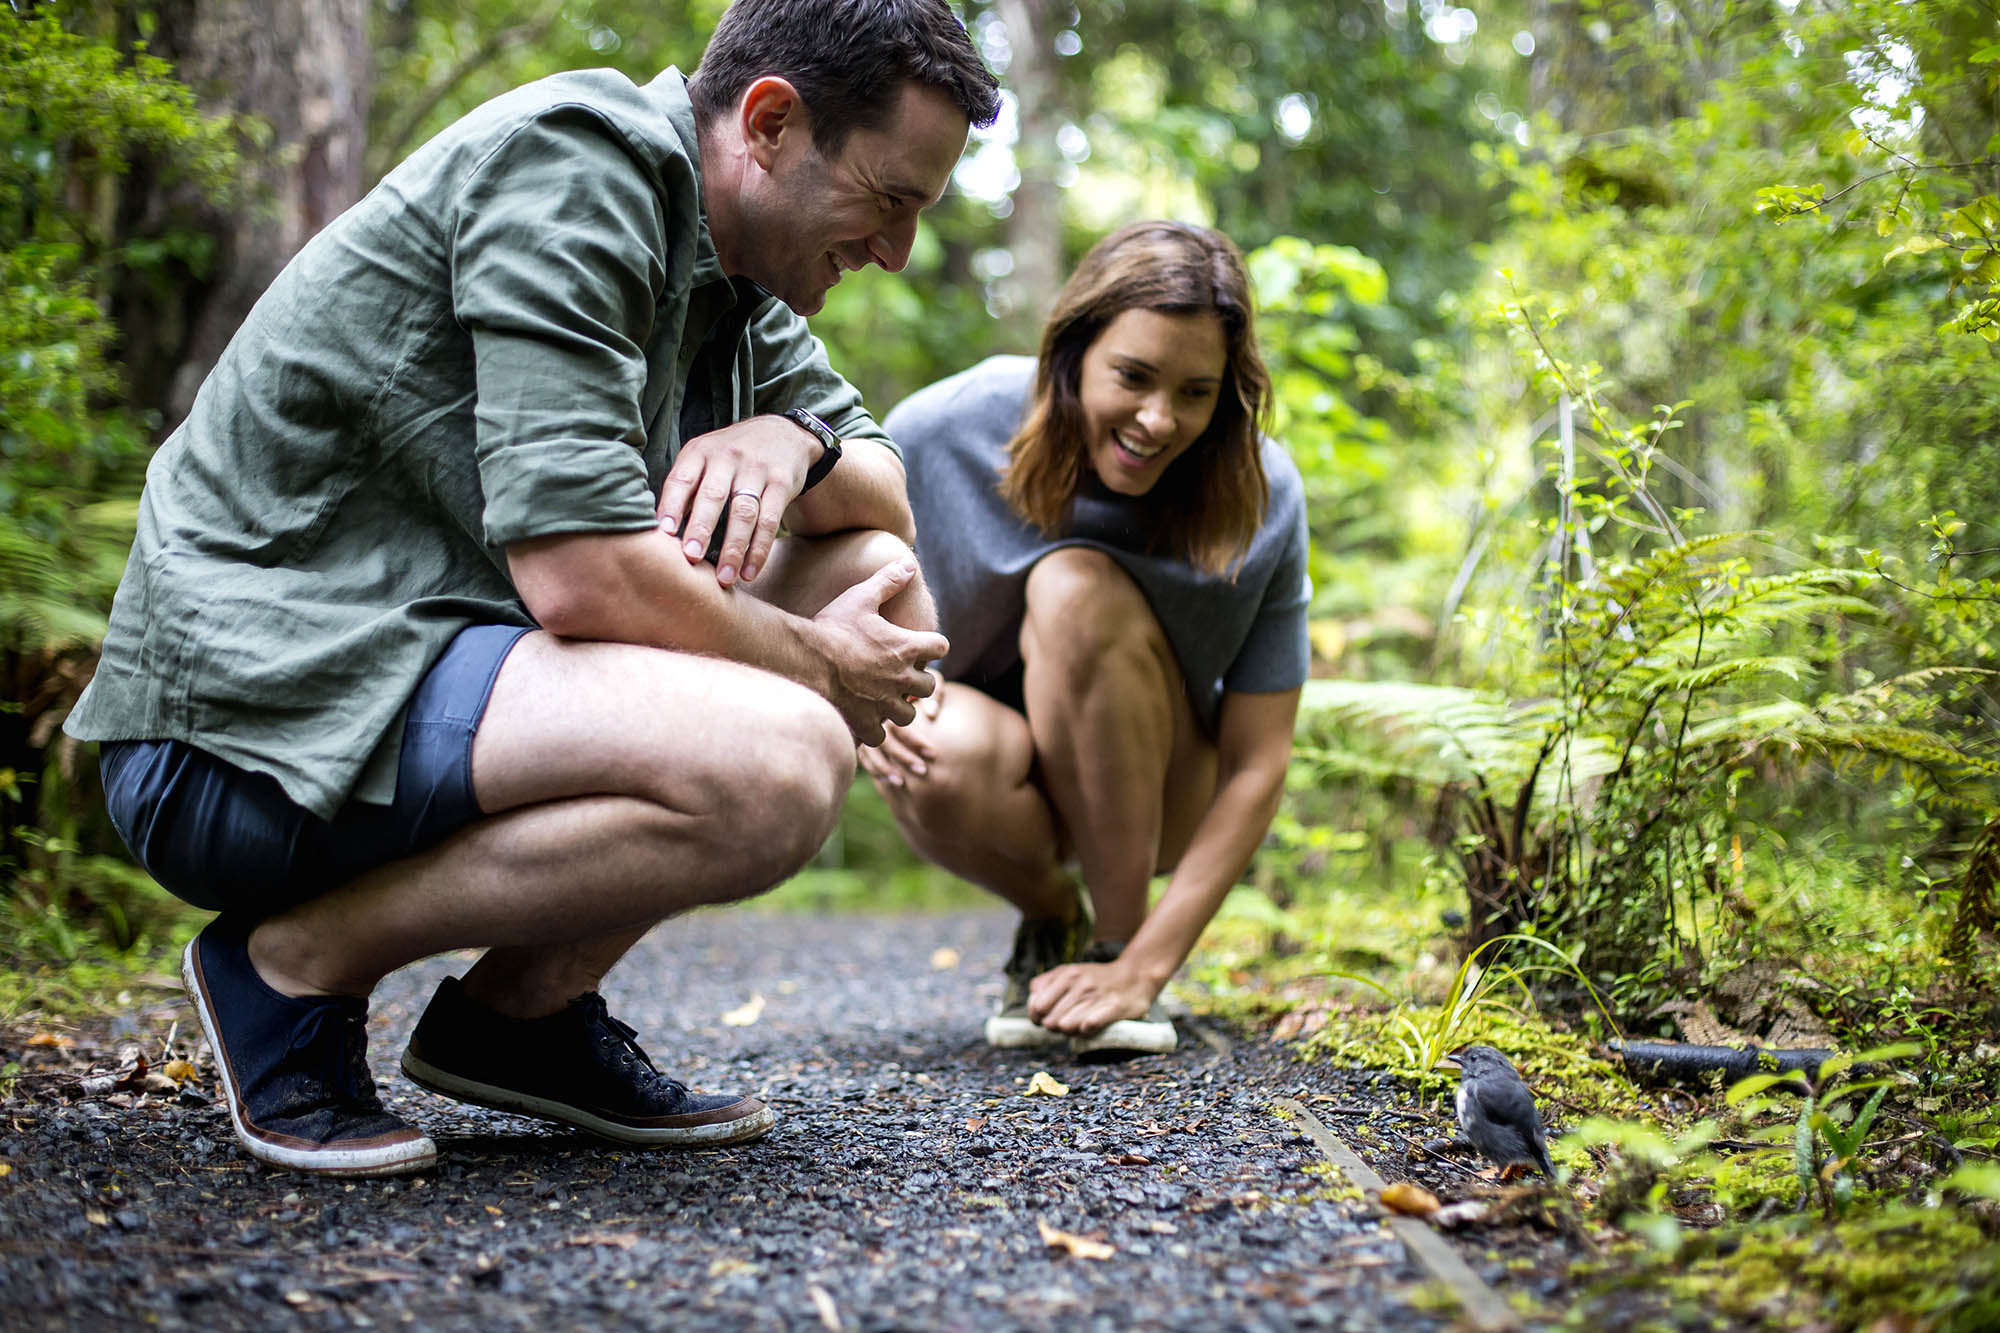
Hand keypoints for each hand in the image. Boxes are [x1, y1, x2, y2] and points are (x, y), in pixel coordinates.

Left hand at [656, 416, 818, 587]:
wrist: (781, 433)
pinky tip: (749, 572)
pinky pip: (770, 521)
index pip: (682, 479)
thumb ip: (685, 488)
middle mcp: (727, 458)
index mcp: (700, 452)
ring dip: (734, 548)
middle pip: (713, 496)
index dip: (671, 505)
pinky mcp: (781, 484)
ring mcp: (756, 470)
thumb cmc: (730, 456)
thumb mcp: (704, 458)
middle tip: (691, 558)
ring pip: (744, 512)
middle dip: (701, 528)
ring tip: (724, 578)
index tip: (663, 532)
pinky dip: (759, 550)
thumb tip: (656, 531)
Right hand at [812, 559, 948, 744]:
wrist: (805, 659)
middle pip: (928, 686)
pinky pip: (880, 735)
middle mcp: (901, 678)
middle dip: (918, 681)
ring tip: (883, 698)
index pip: (941, 647)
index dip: (933, 644)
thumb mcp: (861, 597)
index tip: (921, 644)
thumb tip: (909, 563)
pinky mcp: (866, 722)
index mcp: (906, 648)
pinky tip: (863, 717)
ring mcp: (884, 704)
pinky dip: (874, 729)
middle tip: (900, 674)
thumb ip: (888, 581)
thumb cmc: (833, 626)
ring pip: (907, 714)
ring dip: (899, 706)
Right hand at [856, 669, 942, 790]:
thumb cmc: (911, 670)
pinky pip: (862, 756)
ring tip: (902, 783)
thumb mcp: (924, 671)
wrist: (881, 667)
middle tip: (923, 771)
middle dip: (905, 759)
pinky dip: (874, 769)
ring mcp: (861, 724)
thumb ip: (935, 691)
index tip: (934, 754)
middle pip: (886, 742)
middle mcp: (871, 712)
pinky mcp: (857, 732)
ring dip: (886, 769)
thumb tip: (933, 714)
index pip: (902, 727)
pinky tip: (886, 780)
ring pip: (871, 753)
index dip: (918, 742)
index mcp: (888, 699)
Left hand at [1027, 958, 1157, 1034]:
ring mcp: (1097, 995)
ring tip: (1079, 1025)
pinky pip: (1088, 1026)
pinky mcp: (1114, 1007)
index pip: (1037, 1006)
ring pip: (1067, 1027)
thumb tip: (1032, 1004)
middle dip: (1055, 1027)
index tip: (1044, 1019)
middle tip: (1066, 1023)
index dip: (1037, 1018)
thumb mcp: (1070, 972)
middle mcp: (1080, 983)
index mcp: (1066, 974)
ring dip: (1071, 1031)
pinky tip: (1090, 1026)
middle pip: (1051, 1021)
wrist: (1136, 975)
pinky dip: (1086, 1031)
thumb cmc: (1097, 979)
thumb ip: (1046, 984)